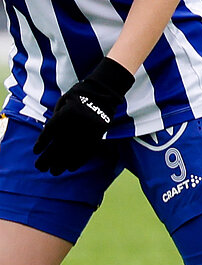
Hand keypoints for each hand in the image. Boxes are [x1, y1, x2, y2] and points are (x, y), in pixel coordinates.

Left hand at [32, 58, 133, 174]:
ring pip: (71, 152)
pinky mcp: (97, 136)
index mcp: (63, 115)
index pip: (48, 133)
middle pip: (57, 147)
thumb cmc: (77, 97)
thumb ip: (55, 120)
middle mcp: (74, 125)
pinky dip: (78, 161)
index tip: (36, 152)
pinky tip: (70, 168)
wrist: (102, 93)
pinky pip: (86, 152)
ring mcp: (86, 132)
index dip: (41, 144)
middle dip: (47, 159)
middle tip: (40, 167)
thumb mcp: (62, 104)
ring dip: (61, 164)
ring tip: (53, 172)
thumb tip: (49, 139)